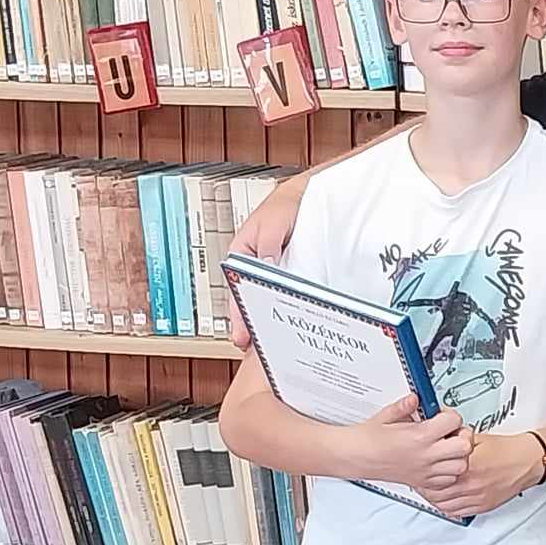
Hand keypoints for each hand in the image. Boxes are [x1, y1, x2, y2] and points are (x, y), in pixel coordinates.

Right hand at [227, 177, 306, 350]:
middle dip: (252, 324)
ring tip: (273, 345)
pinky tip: (295, 324)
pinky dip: (289, 308)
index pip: (236, 289)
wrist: (308, 195)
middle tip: (254, 348)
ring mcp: (273, 271)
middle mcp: (256, 266)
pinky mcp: (291, 272)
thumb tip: (266, 268)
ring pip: (268, 300)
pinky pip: (288, 293)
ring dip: (271, 319)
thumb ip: (268, 245)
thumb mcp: (273, 221)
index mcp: (242, 254)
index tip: (242, 333)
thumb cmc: (286, 204)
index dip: (239, 314)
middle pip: (251, 300)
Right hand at [355, 396, 470, 493]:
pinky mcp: (422, 482)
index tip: (442, 415)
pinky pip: (449, 480)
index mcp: (419, 436)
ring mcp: (425, 471)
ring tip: (445, 447)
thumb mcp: (387, 414)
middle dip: (461, 436)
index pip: (454, 421)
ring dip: (458, 455)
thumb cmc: (367, 438)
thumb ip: (406, 405)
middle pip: (465, 446)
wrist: (354, 457)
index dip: (450, 415)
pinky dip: (449, 472)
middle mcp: (426, 455)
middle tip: (450, 432)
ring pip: (461, 466)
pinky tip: (438, 462)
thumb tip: (417, 398)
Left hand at [418, 430, 545, 519]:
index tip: (418, 468)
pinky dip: (446, 507)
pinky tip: (444, 499)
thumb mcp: (477, 438)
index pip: (433, 475)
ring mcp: (476, 498)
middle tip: (419, 480)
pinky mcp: (482, 506)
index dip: (422, 473)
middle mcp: (470, 484)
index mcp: (467, 465)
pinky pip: (456, 512)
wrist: (529, 461)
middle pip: (435, 492)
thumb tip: (438, 433)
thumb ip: (456, 438)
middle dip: (424, 487)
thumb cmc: (508, 449)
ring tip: (429, 490)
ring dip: (433, 498)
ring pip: (443, 505)